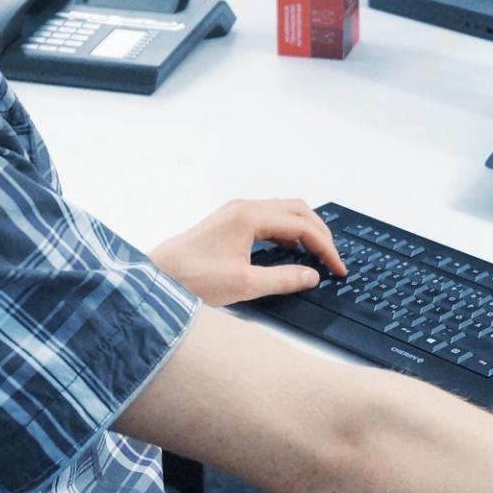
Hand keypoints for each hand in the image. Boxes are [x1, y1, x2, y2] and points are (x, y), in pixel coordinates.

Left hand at [149, 198, 346, 306]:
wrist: (155, 277)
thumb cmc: (190, 278)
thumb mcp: (244, 285)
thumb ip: (283, 279)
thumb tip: (311, 276)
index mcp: (250, 216)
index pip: (302, 225)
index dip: (325, 247)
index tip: (337, 267)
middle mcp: (244, 207)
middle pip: (297, 210)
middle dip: (320, 233)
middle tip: (333, 259)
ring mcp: (235, 213)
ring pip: (283, 213)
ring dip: (304, 231)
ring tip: (317, 256)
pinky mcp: (228, 223)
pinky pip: (268, 220)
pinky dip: (287, 233)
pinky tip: (290, 252)